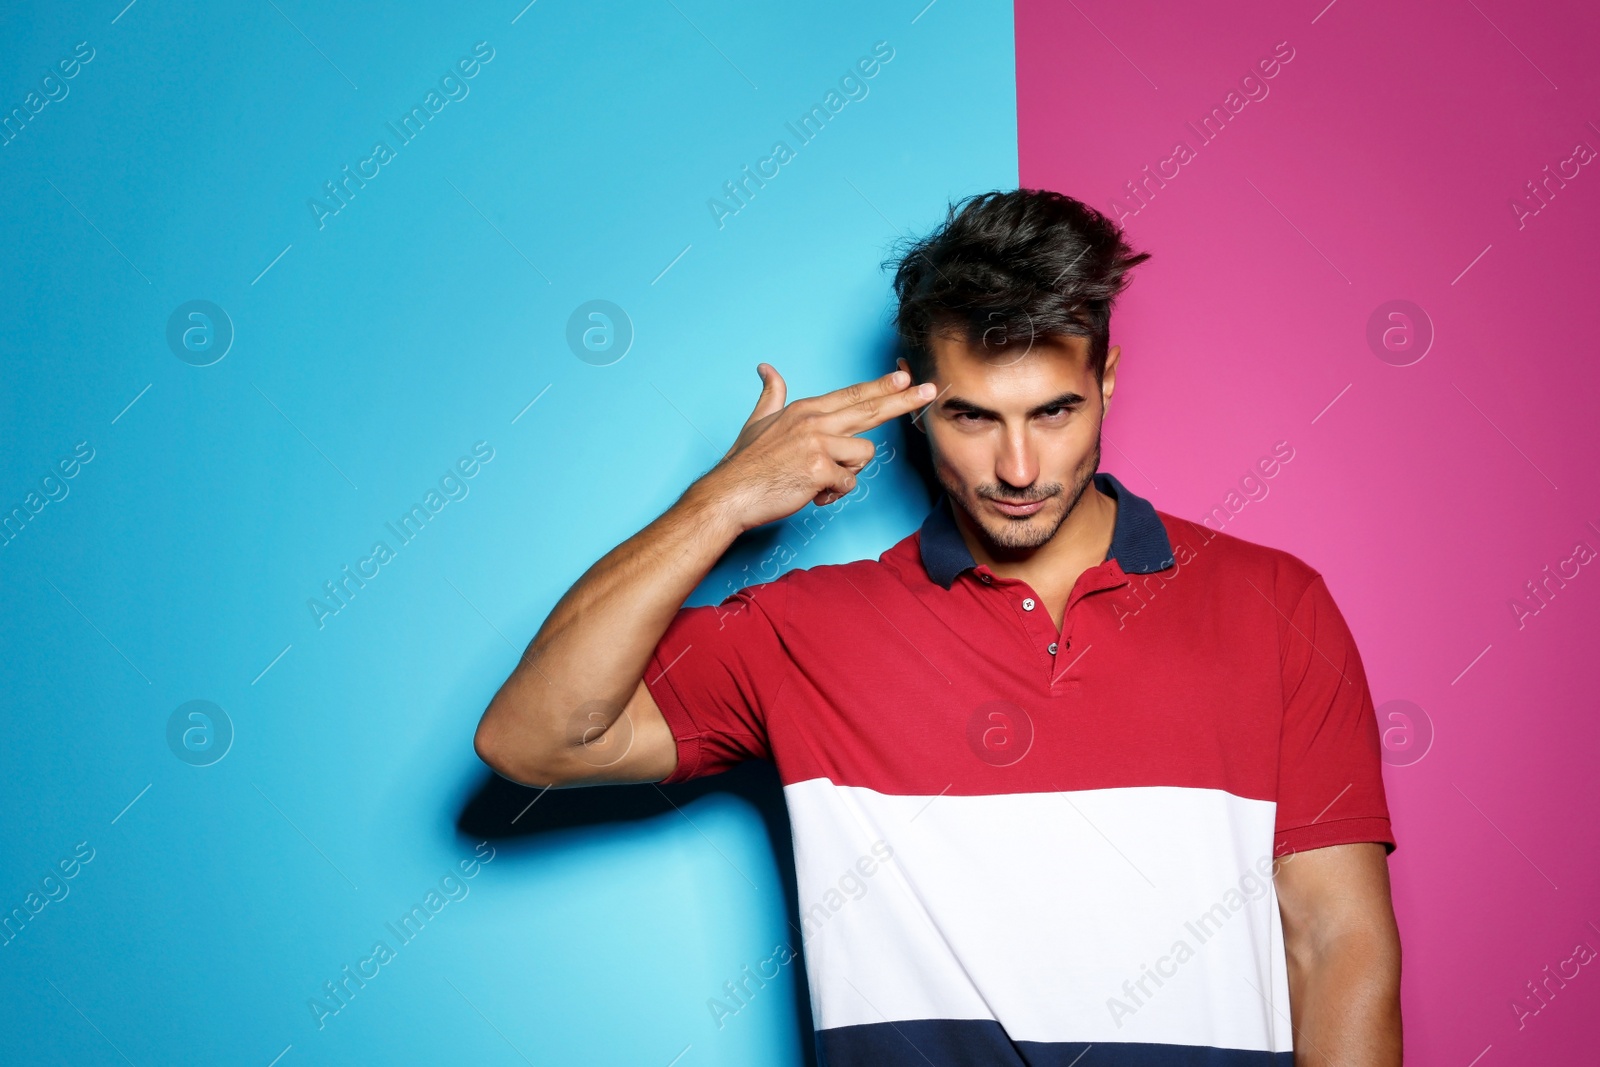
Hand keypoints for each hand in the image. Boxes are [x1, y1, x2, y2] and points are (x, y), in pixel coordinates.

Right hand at [703, 364, 935, 531]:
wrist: (729, 494)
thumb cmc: (745, 463)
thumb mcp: (757, 421)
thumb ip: (771, 395)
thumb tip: (766, 368)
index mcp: (806, 409)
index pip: (853, 395)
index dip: (882, 387)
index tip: (906, 378)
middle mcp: (815, 421)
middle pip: (870, 409)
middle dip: (904, 400)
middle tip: (931, 391)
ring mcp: (818, 444)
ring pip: (863, 455)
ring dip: (846, 474)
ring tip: (819, 481)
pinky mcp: (820, 469)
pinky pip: (848, 483)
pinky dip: (832, 495)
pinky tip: (810, 493)